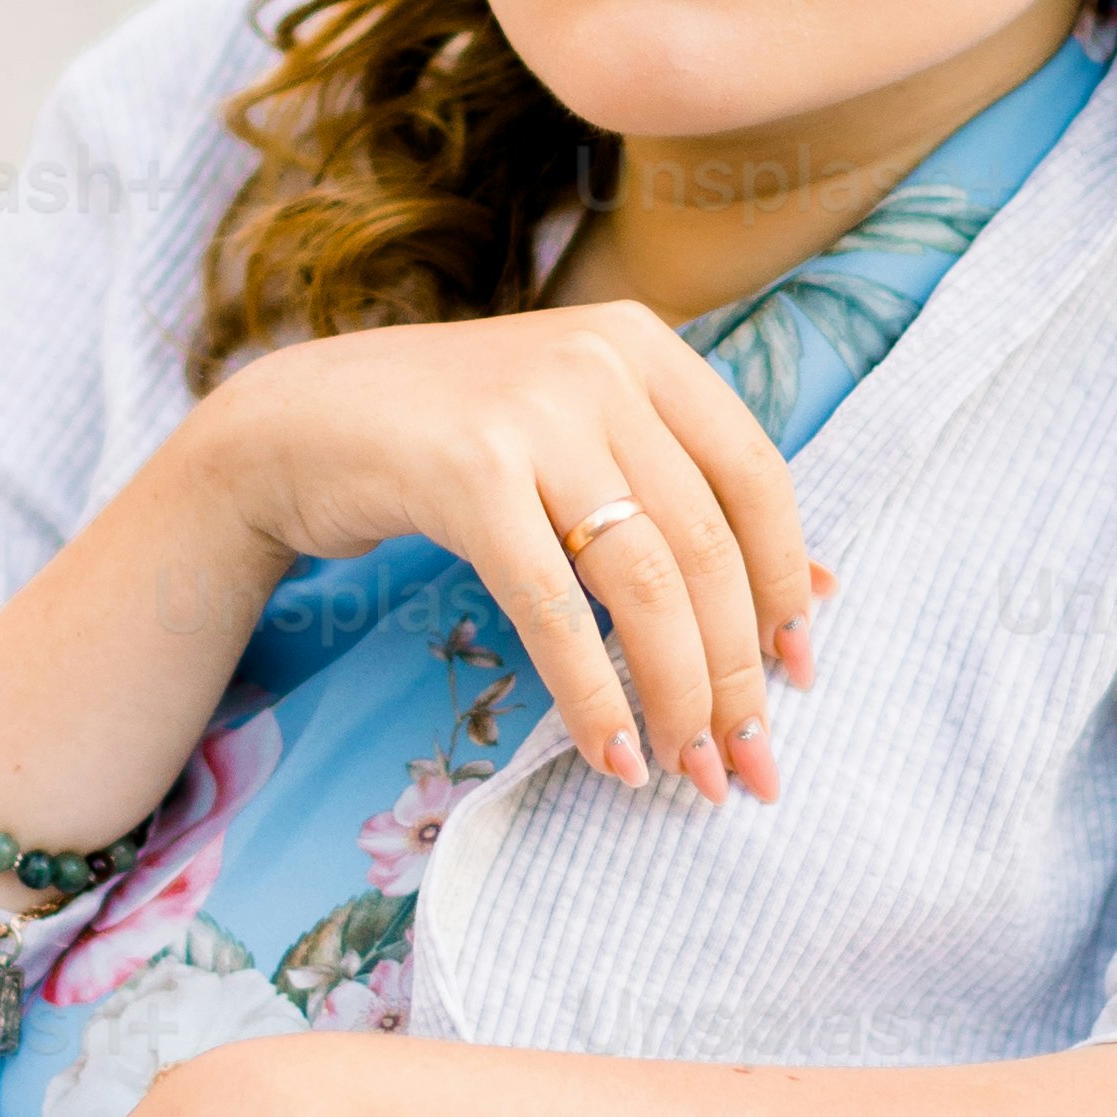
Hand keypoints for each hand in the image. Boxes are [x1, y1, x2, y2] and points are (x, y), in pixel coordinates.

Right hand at [194, 302, 827, 804]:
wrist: (297, 422)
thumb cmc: (452, 441)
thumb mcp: (580, 436)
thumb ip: (684, 492)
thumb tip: (820, 592)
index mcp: (644, 345)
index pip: (756, 476)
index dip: (785, 584)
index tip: (799, 674)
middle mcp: (600, 362)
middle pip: (707, 542)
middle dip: (736, 670)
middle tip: (751, 762)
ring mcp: (533, 411)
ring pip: (645, 581)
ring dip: (679, 693)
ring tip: (688, 771)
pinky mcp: (467, 471)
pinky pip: (555, 606)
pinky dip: (592, 694)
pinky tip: (613, 752)